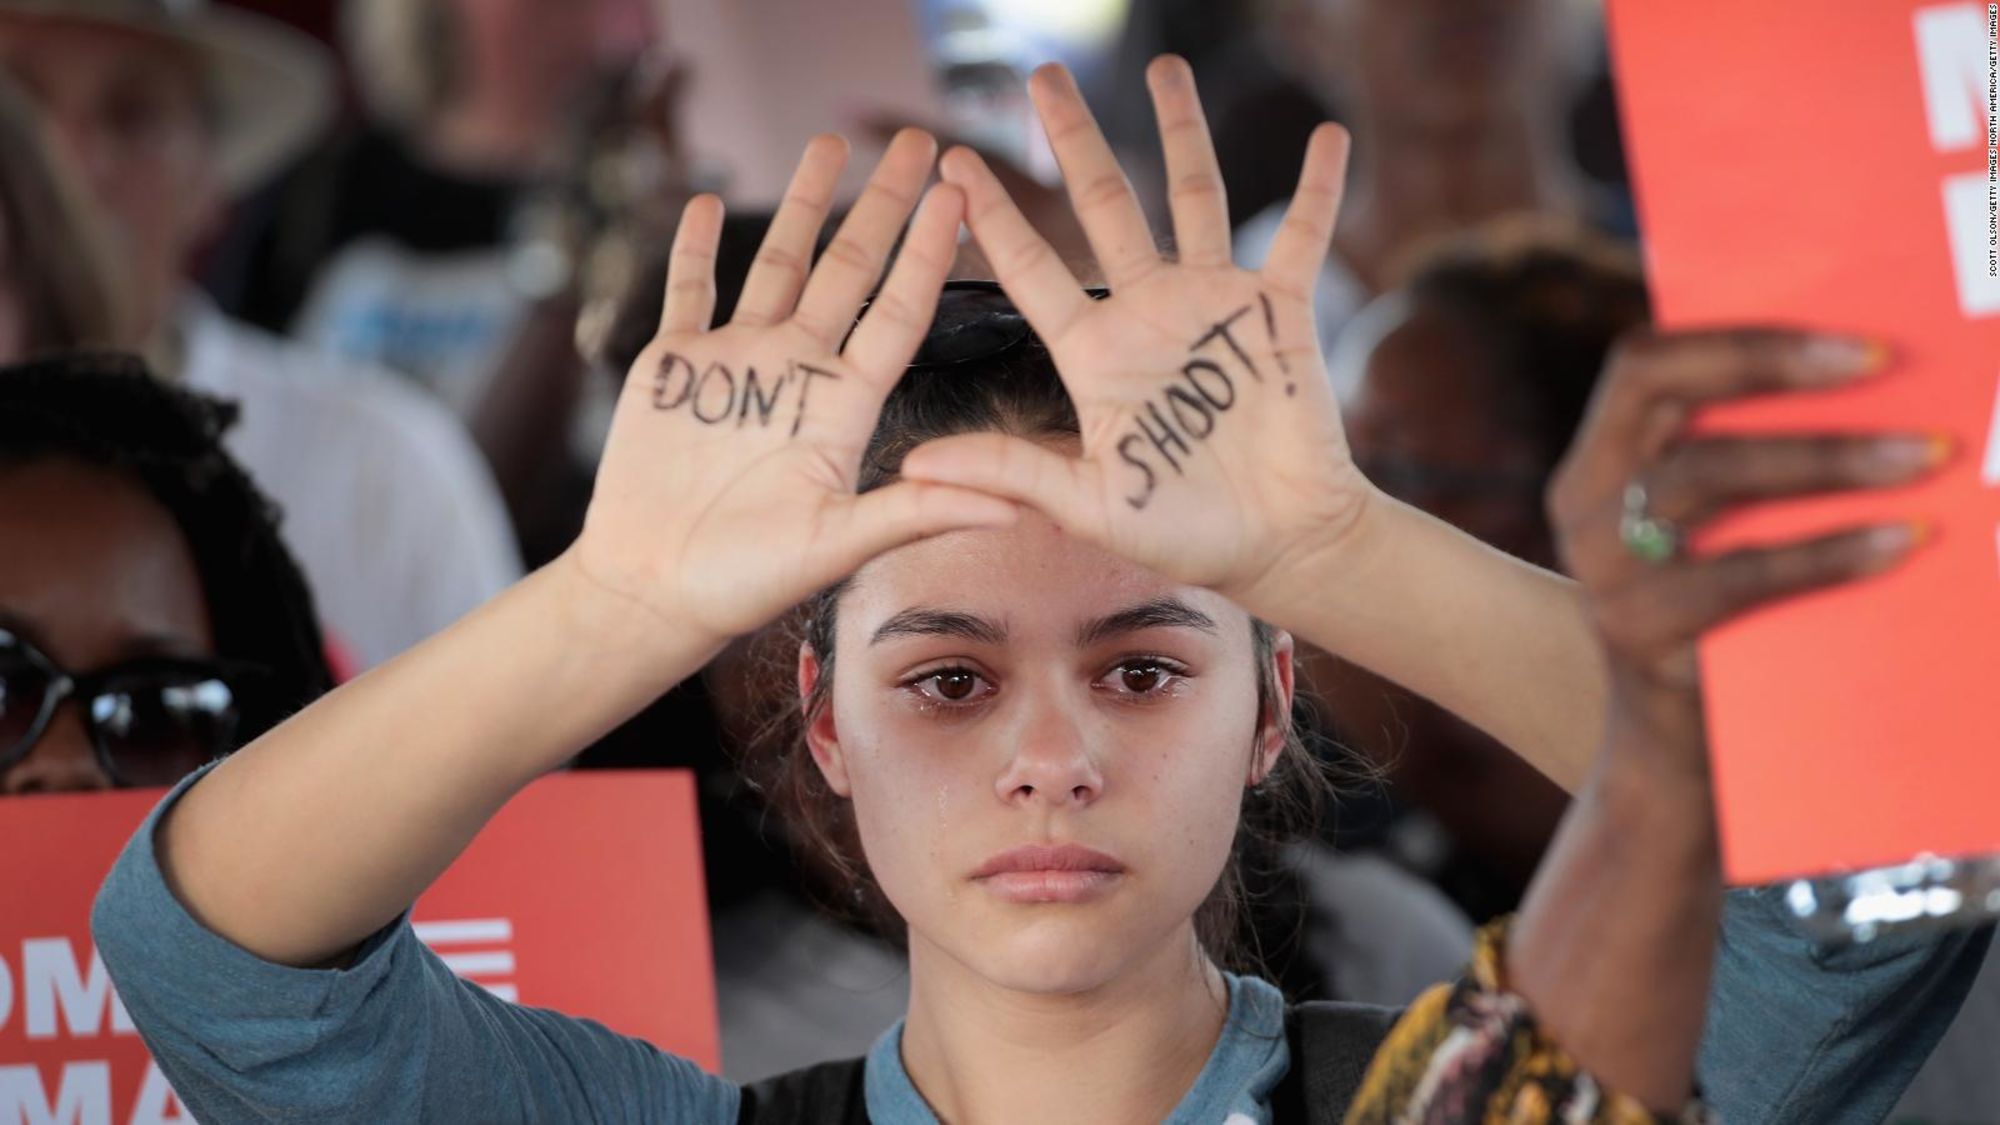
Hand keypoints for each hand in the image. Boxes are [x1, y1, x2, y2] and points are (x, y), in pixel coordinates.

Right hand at [568, 129, 1016, 644]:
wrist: (655, 591)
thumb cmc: (748, 579)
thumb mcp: (840, 546)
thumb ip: (919, 513)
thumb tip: (1015, 507)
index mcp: (844, 405)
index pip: (897, 312)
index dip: (926, 253)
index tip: (957, 196)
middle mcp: (798, 371)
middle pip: (846, 269)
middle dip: (879, 204)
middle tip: (913, 140)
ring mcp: (737, 362)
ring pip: (775, 264)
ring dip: (801, 205)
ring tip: (827, 144)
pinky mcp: (675, 365)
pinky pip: (688, 291)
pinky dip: (691, 246)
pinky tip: (707, 199)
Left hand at [894, 56, 1367, 614]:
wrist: (1279, 545)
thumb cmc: (1184, 533)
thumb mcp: (1087, 506)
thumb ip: (1009, 472)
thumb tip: (911, 468)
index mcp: (1095, 354)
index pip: (1031, 269)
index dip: (993, 218)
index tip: (954, 163)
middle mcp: (1148, 313)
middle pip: (1105, 206)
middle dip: (1075, 140)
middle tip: (1041, 78)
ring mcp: (1214, 304)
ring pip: (1193, 198)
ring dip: (1181, 132)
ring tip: (1164, 66)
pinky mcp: (1279, 313)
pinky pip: (1300, 238)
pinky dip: (1317, 190)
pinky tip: (1326, 138)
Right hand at [1548, 328, 1942, 763]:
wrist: (1675, 752)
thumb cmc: (1724, 616)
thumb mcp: (1709, 529)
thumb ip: (1739, 458)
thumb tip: (1879, 380)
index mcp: (1596, 463)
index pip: (1643, 364)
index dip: (1741, 340)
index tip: (1853, 342)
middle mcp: (1583, 509)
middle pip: (1671, 408)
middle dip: (1782, 377)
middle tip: (1889, 368)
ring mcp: (1602, 574)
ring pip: (1702, 477)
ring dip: (1823, 458)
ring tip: (1921, 456)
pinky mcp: (1640, 635)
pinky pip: (1738, 577)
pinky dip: (1828, 553)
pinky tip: (1903, 542)